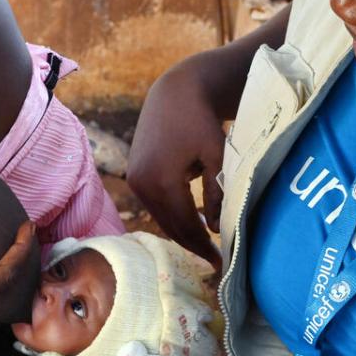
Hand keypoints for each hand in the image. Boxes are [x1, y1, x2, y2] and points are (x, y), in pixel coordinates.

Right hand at [127, 67, 224, 268]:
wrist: (174, 93)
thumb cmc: (202, 120)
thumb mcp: (217, 154)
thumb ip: (217, 191)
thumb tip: (216, 228)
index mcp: (163, 181)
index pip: (186, 225)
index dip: (203, 246)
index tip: (220, 262)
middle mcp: (142, 184)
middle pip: (170, 227)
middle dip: (191, 246)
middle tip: (214, 261)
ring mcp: (135, 180)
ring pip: (161, 218)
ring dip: (180, 234)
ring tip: (203, 246)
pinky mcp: (135, 175)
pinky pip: (155, 206)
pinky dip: (171, 217)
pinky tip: (189, 224)